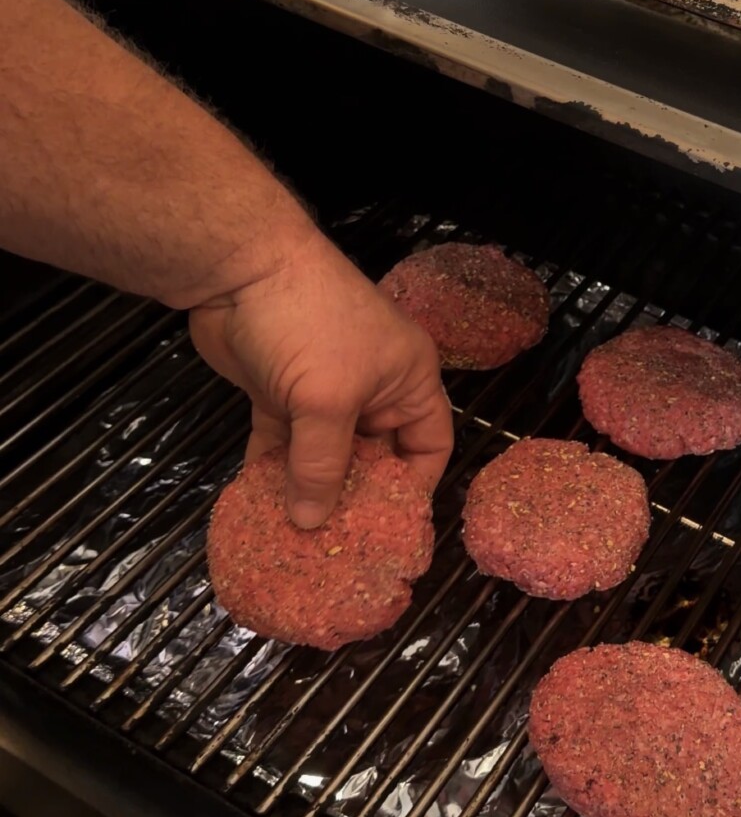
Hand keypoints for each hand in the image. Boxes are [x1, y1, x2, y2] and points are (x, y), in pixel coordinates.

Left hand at [189, 223, 452, 525]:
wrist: (236, 266)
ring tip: (297, 541)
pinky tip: (260, 508)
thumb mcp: (325, 400)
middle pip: (373, 457)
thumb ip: (321, 466)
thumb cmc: (306, 321)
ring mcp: (323, 390)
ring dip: (309, 491)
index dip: (414, 489)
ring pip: (323, 455)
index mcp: (406, 379)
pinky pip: (284, 444)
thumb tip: (312, 523)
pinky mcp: (279, 393)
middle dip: (355, 500)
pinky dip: (274, 472)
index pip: (428, 445)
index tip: (390, 534)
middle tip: (338, 549)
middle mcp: (372, 387)